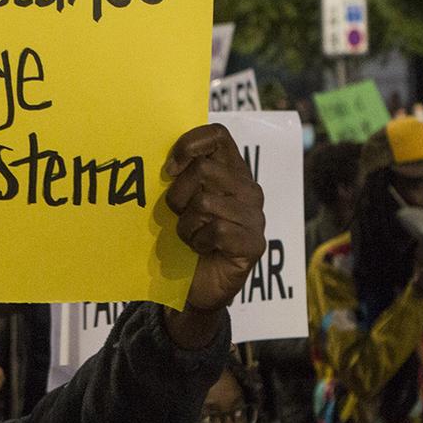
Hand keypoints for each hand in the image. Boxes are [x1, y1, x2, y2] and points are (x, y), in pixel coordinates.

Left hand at [163, 124, 265, 325]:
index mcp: (232, 172)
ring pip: (206, 202)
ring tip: (191, 236)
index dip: (190, 145)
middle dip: (178, 195)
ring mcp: (255, 216)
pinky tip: (202, 249)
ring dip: (186, 224)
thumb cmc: (187, 239)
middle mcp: (248, 189)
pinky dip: (199, 242)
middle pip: (203, 169)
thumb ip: (180, 177)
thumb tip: (166, 162)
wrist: (196, 287)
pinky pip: (217, 230)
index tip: (168, 169)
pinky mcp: (254, 243)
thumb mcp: (181, 202)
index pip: (218, 135)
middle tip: (178, 215)